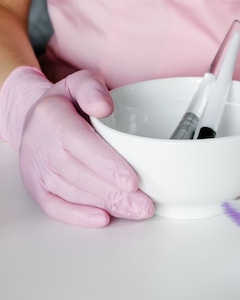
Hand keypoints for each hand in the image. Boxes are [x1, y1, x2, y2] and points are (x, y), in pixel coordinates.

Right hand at [0, 67, 153, 225]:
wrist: (35, 118)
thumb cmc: (67, 102)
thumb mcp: (81, 82)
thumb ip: (93, 89)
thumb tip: (104, 107)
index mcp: (51, 116)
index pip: (78, 143)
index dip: (105, 163)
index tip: (131, 180)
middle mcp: (39, 144)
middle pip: (77, 173)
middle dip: (113, 192)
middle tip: (144, 204)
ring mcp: (35, 169)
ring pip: (70, 192)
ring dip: (104, 204)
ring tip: (135, 210)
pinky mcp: (36, 187)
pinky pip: (55, 206)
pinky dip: (78, 216)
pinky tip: (103, 218)